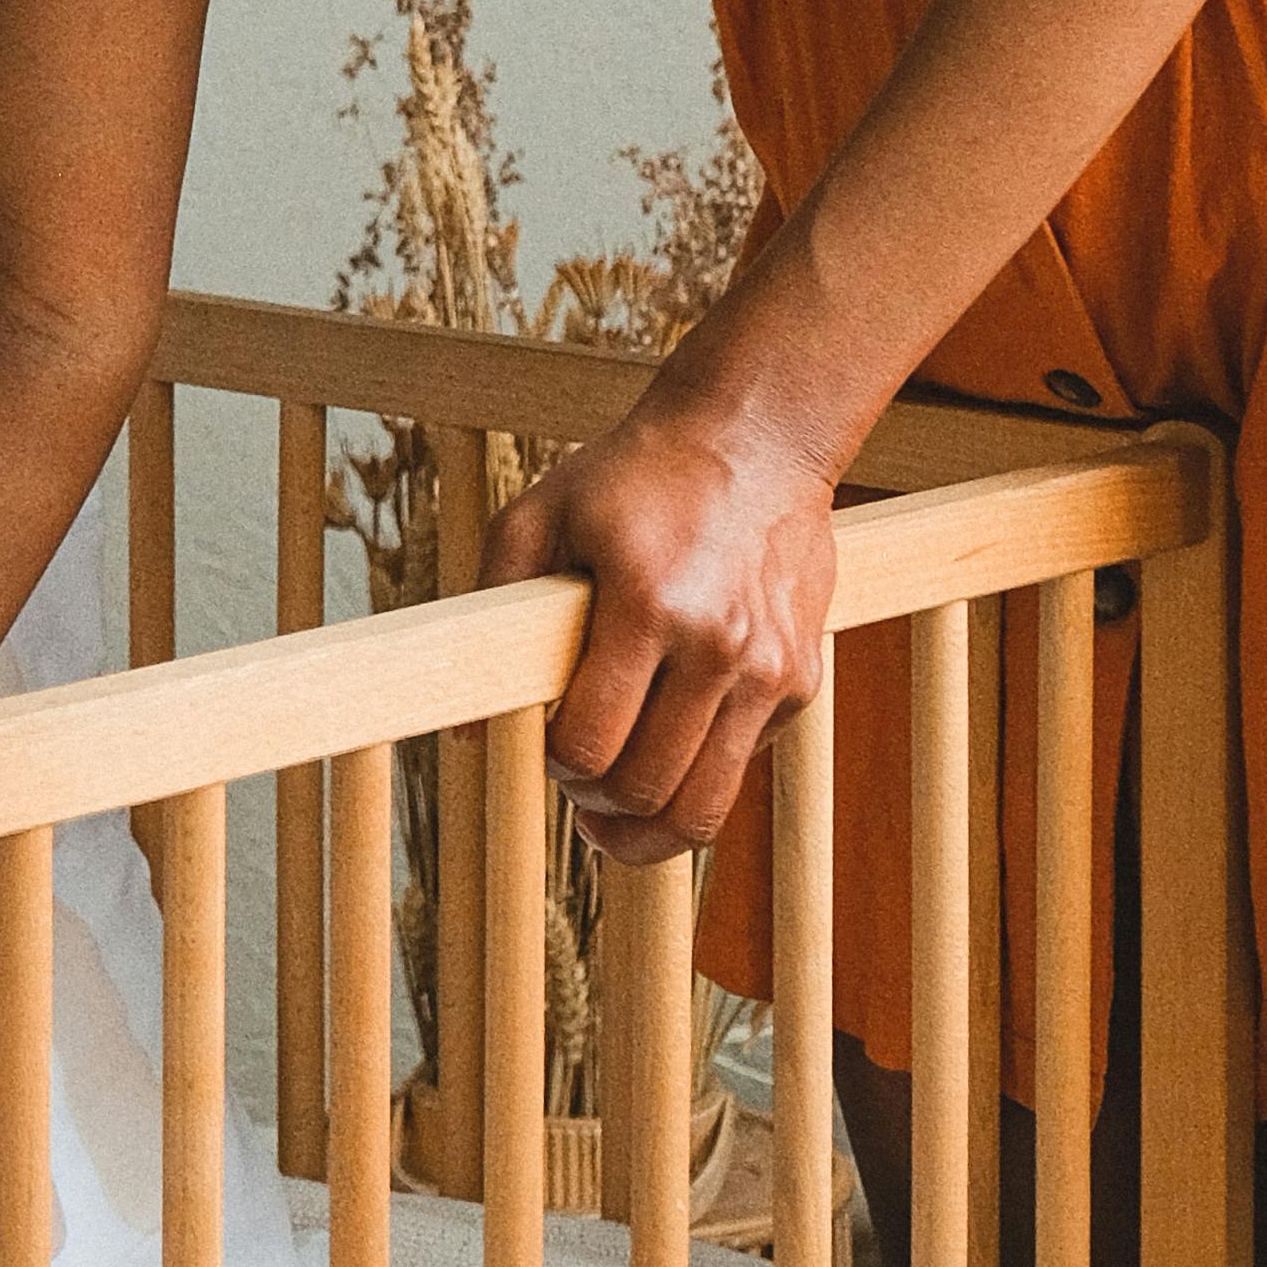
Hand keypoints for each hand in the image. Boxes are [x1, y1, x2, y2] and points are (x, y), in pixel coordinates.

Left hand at [483, 355, 841, 862]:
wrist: (755, 440)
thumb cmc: (634, 479)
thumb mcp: (537, 517)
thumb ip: (491, 612)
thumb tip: (466, 731)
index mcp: (646, 604)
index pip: (590, 745)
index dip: (554, 764)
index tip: (545, 742)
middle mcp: (718, 645)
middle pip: (645, 790)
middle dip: (592, 803)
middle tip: (574, 777)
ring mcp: (768, 669)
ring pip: (703, 809)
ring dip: (645, 827)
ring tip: (611, 810)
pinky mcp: (799, 681)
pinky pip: (739, 770)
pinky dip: (696, 779)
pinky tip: (667, 744)